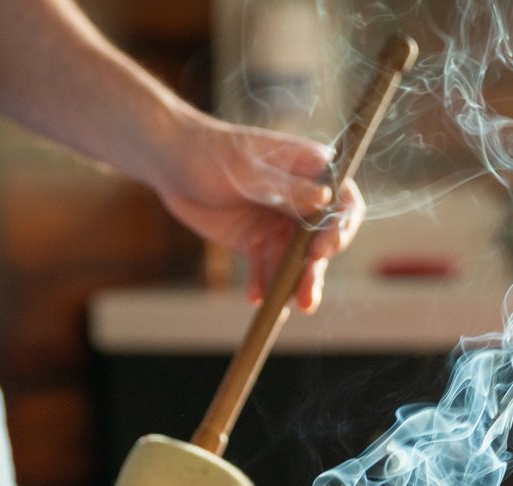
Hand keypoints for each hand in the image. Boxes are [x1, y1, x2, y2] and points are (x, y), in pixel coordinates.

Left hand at [149, 116, 366, 312]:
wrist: (169, 162)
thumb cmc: (210, 151)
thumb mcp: (245, 168)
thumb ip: (283, 187)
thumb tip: (324, 198)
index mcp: (310, 171)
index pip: (343, 203)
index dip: (340, 228)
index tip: (323, 250)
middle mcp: (302, 201)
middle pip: (321, 242)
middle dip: (314, 271)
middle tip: (306, 297)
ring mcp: (279, 225)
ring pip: (296, 264)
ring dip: (291, 286)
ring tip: (281, 306)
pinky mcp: (256, 244)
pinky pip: (266, 271)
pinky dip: (262, 285)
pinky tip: (254, 296)